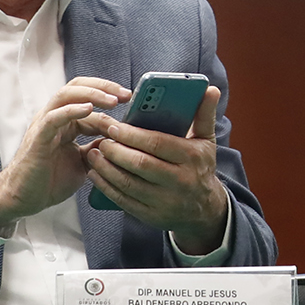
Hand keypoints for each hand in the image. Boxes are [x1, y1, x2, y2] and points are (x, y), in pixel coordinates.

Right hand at [0, 77, 128, 233]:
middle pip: (77, 87)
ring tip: (112, 100)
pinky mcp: (38, 137)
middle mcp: (55, 118)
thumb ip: (98, 147)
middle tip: (126, 94)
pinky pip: (54, 117)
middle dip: (104, 87)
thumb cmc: (50, 180)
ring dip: (91, 93)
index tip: (133, 104)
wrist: (25, 199)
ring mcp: (45, 125)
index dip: (111, 100)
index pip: (90, 100)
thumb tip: (120, 138)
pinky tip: (88, 108)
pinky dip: (71, 109)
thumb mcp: (84, 161)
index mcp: (67, 122)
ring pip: (66, 95)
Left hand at [85, 84, 231, 253]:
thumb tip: (210, 89)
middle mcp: (179, 180)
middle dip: (116, 150)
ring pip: (128, 183)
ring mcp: (164, 200)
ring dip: (106, 168)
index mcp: (192, 157)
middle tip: (101, 138)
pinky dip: (106, 187)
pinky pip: (123, 200)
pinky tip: (96, 174)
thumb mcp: (206, 140)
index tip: (113, 126)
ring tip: (94, 153)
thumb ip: (204, 114)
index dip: (132, 135)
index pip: (157, 143)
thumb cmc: (200, 166)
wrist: (203, 208)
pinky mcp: (150, 215)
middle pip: (140, 164)